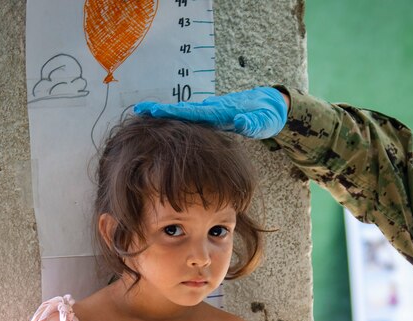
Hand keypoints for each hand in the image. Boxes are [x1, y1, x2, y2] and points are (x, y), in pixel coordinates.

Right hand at [134, 86, 287, 138]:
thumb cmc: (268, 115)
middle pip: (184, 110)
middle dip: (163, 110)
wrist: (271, 104)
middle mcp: (214, 109)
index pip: (193, 112)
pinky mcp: (215, 115)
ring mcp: (214, 111)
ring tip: (146, 113)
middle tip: (141, 109)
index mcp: (221, 112)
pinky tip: (168, 121)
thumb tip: (240, 122)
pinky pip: (194, 117)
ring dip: (168, 113)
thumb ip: (253, 123)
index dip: (173, 112)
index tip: (154, 110)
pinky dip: (179, 117)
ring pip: (188, 112)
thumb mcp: (264, 122)